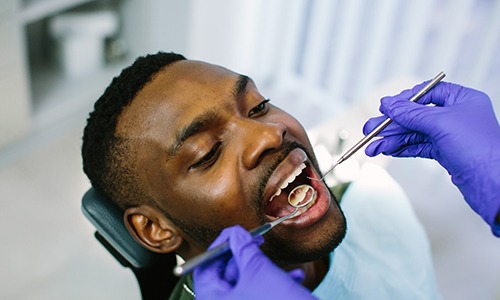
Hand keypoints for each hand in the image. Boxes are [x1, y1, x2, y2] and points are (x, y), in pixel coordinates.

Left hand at [193, 225, 316, 298]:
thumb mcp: (259, 271)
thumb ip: (243, 248)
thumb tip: (236, 233)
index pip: (204, 267)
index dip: (220, 245)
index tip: (236, 233)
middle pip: (224, 273)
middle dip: (245, 256)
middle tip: (257, 240)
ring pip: (246, 282)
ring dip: (265, 269)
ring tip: (280, 263)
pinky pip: (260, 293)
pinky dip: (275, 283)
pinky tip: (295, 276)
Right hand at [363, 81, 499, 234]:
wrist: (494, 185)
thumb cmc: (479, 148)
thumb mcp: (440, 123)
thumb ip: (411, 113)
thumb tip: (388, 104)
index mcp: (463, 99)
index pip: (427, 93)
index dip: (405, 100)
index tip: (385, 108)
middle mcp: (457, 116)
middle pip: (416, 115)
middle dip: (391, 125)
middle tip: (370, 131)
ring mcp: (451, 136)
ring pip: (414, 133)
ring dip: (392, 140)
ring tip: (372, 148)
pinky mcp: (446, 153)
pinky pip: (417, 147)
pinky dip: (401, 149)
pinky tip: (386, 151)